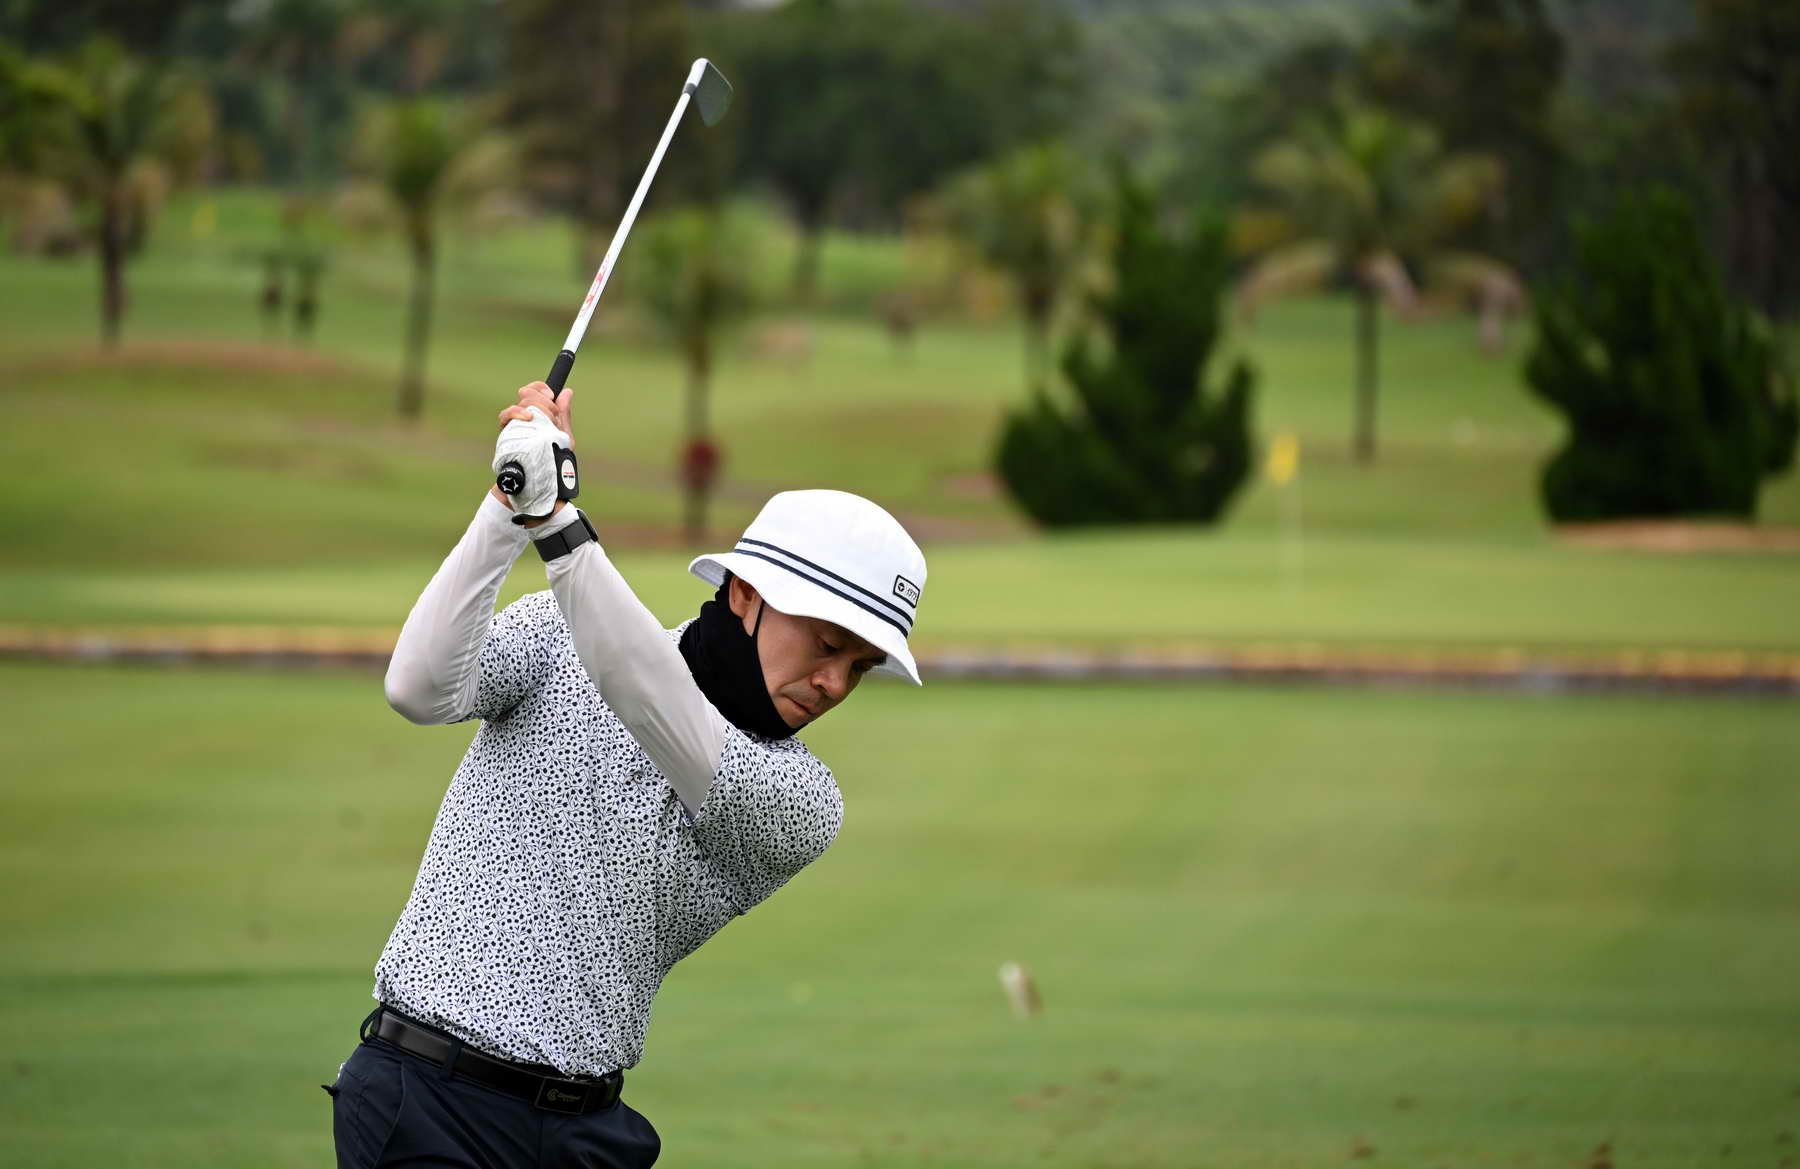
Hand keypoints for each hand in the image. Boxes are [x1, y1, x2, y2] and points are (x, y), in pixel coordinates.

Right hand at [491, 382, 575, 524]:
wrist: (541, 489)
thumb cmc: (552, 466)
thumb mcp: (563, 437)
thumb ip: (563, 416)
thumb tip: (567, 392)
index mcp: (537, 418)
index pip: (533, 392)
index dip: (540, 388)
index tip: (551, 393)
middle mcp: (523, 421)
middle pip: (525, 395)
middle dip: (542, 399)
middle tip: (553, 415)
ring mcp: (514, 428)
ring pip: (517, 404)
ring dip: (535, 407)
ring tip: (546, 421)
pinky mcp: (506, 437)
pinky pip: (505, 418)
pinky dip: (517, 413)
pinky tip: (528, 417)